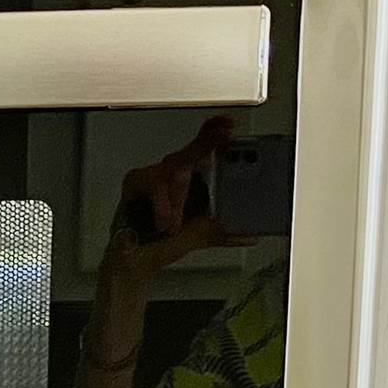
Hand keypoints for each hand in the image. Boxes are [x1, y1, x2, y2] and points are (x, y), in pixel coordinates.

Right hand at [101, 115, 246, 284]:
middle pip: (189, 152)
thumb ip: (227, 233)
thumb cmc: (164, 243)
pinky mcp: (135, 182)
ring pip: (172, 169)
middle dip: (207, 144)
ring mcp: (152, 176)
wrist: (135, 261)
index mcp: (190, 180)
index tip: (230, 125)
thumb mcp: (203, 236)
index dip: (215, 133)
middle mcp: (172, 173)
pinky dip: (161, 203)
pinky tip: (164, 220)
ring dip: (179, 196)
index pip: (202, 147)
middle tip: (224, 137)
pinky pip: (152, 183)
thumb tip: (252, 235)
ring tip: (176, 222)